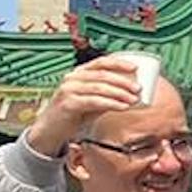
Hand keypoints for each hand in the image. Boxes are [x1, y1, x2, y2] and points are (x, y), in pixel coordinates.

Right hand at [26, 55, 149, 156]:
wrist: (52, 129)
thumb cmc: (76, 113)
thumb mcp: (95, 101)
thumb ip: (110, 95)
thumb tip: (135, 93)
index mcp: (79, 73)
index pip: (100, 62)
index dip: (118, 63)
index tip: (135, 68)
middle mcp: (72, 78)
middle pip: (102, 75)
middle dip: (123, 81)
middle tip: (138, 89)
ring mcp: (68, 90)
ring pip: (99, 88)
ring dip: (119, 93)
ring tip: (134, 99)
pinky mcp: (67, 104)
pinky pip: (93, 101)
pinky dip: (111, 103)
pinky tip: (122, 107)